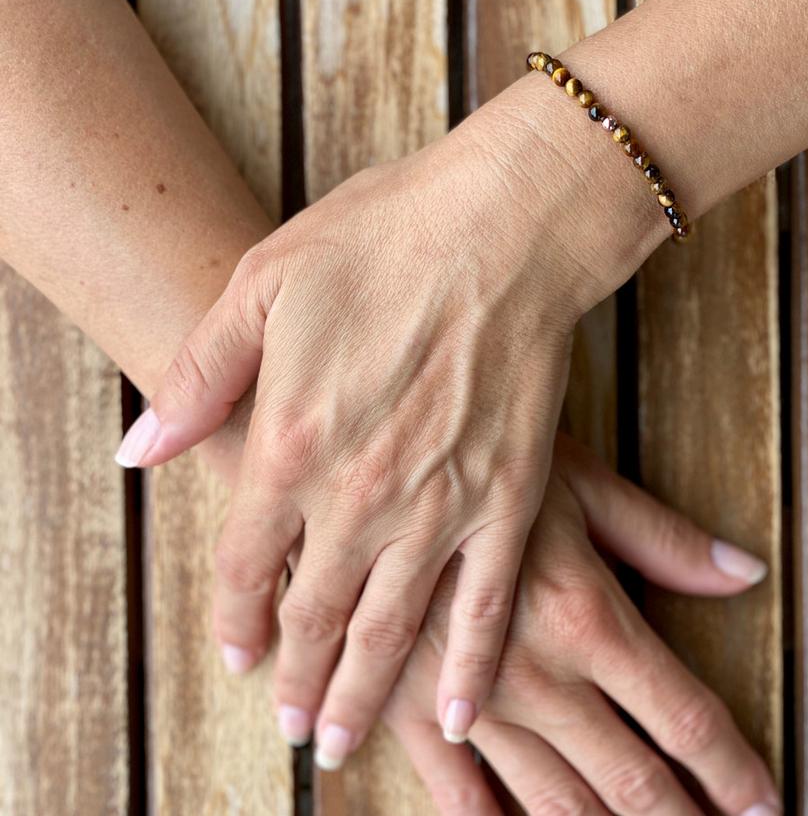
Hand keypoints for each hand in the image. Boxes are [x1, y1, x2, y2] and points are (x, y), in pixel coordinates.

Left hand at [113, 114, 623, 763]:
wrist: (503, 225)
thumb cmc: (383, 238)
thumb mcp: (263, 284)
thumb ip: (198, 377)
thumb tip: (138, 449)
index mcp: (291, 439)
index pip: (248, 558)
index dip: (237, 613)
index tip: (240, 652)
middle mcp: (360, 492)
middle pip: (315, 613)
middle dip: (297, 678)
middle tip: (297, 725)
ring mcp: (441, 503)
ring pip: (391, 629)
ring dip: (363, 693)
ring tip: (344, 740)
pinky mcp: (510, 499)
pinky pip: (486, 606)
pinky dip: (469, 668)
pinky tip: (457, 715)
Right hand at [382, 435, 780, 815]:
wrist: (370, 471)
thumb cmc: (480, 462)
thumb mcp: (577, 484)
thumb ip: (662, 539)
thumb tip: (744, 570)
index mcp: (585, 616)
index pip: (683, 718)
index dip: (732, 772)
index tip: (764, 804)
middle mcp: (535, 675)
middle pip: (631, 779)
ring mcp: (469, 702)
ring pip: (554, 802)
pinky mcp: (407, 707)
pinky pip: (457, 795)